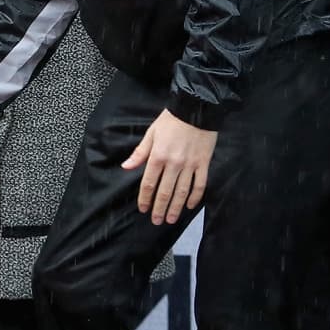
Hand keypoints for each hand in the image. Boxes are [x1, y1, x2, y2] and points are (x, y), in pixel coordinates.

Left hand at [122, 109, 217, 224]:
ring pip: (182, 192)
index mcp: (158, 156)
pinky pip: (200, 184)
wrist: (197, 108)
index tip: (143, 209)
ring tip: (170, 219)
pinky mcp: (203, 163)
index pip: (149, 183)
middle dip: (159, 208)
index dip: (145, 198)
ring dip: (176, 207)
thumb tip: (126, 167)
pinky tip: (191, 206)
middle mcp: (174, 164)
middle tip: (156, 221)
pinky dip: (196, 197)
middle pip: (165, 191)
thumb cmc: (171, 120)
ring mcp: (190, 165)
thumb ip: (139, 153)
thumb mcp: (151, 134)